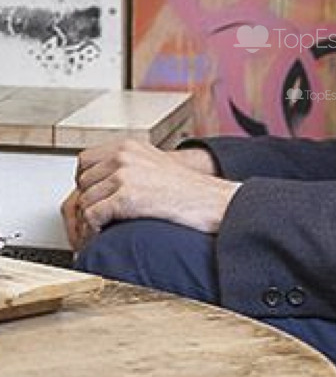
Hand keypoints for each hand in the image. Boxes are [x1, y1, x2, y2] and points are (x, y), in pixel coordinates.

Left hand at [66, 138, 239, 241]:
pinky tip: (111, 230)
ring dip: (94, 217)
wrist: (211, 201)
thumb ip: (128, 167)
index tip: (94, 196)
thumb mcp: (154, 164)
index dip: (87, 182)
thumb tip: (103, 183)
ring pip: (86, 200)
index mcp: (128, 146)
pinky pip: (93, 215)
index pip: (85, 161)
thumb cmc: (189, 190)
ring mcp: (124, 175)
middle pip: (82, 182)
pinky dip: (97, 227)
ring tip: (108, 226)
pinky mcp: (126, 196)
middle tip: (99, 216)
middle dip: (89, 201)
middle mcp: (124, 156)